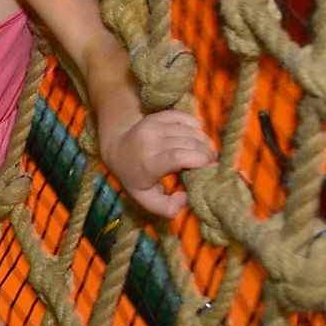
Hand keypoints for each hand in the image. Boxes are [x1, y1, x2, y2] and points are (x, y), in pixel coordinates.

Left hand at [100, 109, 217, 219]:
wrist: (116, 149)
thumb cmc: (135, 177)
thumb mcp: (146, 199)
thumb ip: (167, 208)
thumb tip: (186, 197)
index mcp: (148, 164)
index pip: (179, 157)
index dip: (199, 160)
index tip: (206, 168)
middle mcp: (150, 141)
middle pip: (190, 143)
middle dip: (206, 153)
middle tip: (208, 163)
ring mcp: (153, 126)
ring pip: (190, 130)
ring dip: (204, 141)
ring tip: (203, 153)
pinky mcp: (157, 116)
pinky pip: (185, 117)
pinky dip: (196, 127)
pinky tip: (194, 138)